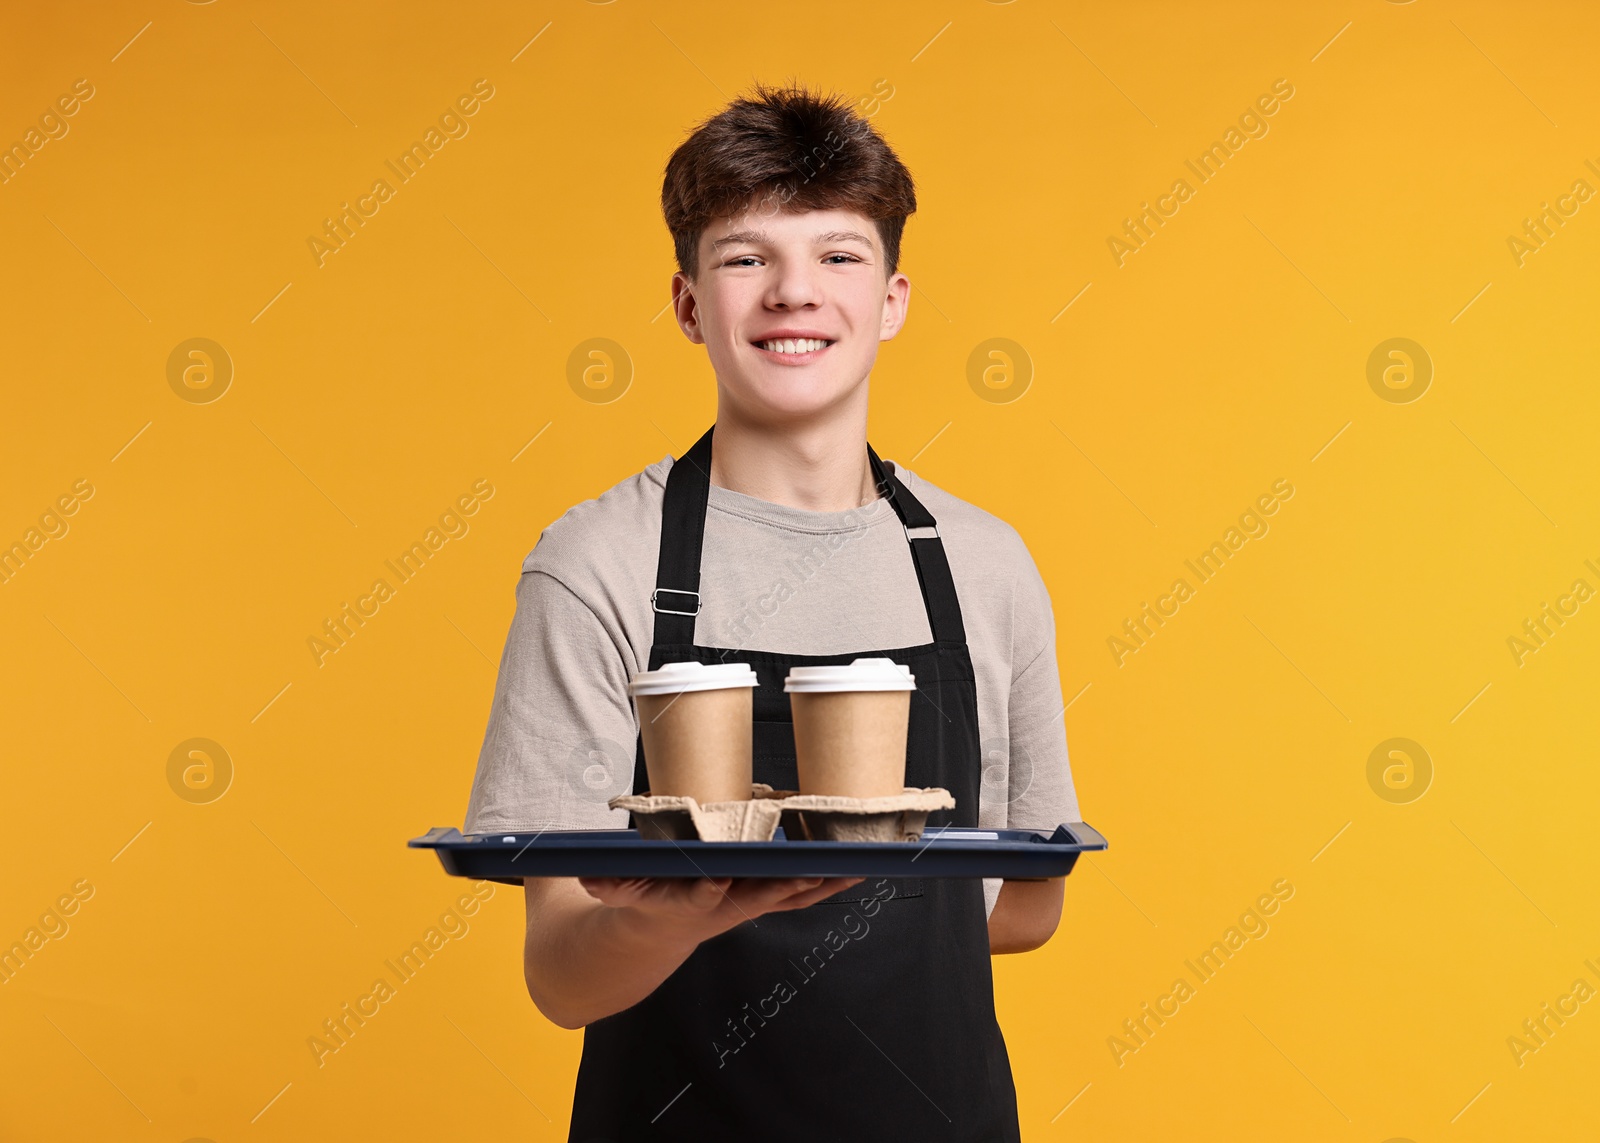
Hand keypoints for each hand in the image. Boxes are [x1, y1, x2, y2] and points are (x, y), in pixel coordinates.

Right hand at [577, 875, 864, 942]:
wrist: (655, 934)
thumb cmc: (638, 900)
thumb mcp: (615, 892)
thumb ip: (606, 884)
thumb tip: (584, 874)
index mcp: (685, 903)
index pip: (696, 898)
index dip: (706, 892)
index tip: (714, 882)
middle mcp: (723, 907)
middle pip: (758, 898)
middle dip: (784, 886)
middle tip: (809, 872)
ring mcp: (748, 905)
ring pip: (791, 896)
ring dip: (822, 883)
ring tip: (856, 866)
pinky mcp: (762, 898)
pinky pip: (802, 891)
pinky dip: (829, 880)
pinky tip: (859, 867)